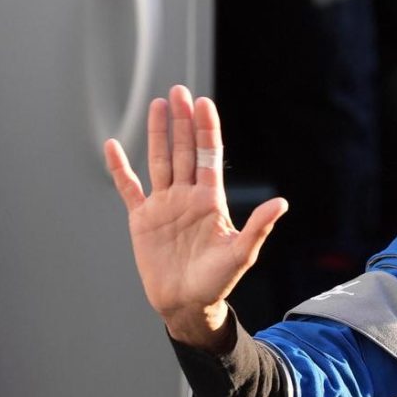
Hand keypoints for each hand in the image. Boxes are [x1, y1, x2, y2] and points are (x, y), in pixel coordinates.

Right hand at [105, 85, 287, 350]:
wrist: (188, 304)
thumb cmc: (218, 281)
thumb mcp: (241, 253)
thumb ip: (259, 226)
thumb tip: (282, 202)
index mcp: (211, 200)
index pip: (209, 156)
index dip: (207, 129)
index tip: (204, 103)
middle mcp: (188, 196)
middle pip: (185, 150)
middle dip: (183, 121)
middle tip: (180, 91)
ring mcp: (165, 205)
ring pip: (161, 161)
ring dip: (158, 134)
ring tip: (158, 105)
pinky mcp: (143, 219)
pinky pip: (129, 188)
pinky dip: (120, 168)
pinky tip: (114, 146)